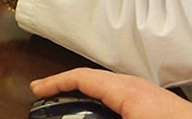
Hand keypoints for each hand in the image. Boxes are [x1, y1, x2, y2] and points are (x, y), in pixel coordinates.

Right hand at [30, 68, 191, 118]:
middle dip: (67, 88)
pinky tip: (100, 113)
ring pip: (107, 89)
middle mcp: (134, 86)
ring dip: (86, 96)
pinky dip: (102, 102)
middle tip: (47, 99)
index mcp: (125, 91)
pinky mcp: (154, 104)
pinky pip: (119, 97)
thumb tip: (81, 113)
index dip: (56, 82)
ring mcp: (146, 94)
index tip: (37, 89)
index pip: (82, 78)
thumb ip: (100, 113)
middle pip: (92, 81)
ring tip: (70, 107)